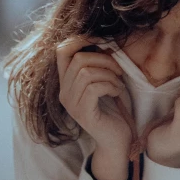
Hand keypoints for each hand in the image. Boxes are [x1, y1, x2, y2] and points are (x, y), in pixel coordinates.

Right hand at [56, 36, 132, 154]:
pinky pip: (94, 88)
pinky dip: (110, 86)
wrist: (118, 140)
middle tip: (118, 70)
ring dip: (108, 74)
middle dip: (103, 59)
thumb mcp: (104, 81)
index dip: (80, 40)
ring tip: (118, 84)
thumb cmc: (114, 109)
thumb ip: (98, 64)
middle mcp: (64, 92)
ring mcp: (71, 104)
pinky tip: (117, 93)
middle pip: (77, 59)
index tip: (101, 41)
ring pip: (86, 73)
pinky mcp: (83, 113)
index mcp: (66, 82)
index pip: (61, 51)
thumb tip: (104, 42)